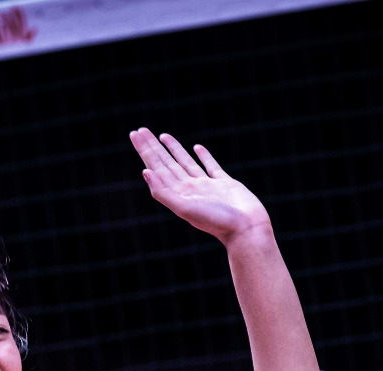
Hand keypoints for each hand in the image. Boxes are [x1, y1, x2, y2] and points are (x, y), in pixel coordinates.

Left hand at [129, 128, 270, 245]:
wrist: (246, 229)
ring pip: (185, 162)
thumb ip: (164, 192)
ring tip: (163, 136)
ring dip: (174, 149)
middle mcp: (190, 189)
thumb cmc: (216, 221)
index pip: (157, 167)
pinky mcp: (224, 184)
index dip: (146, 150)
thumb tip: (145, 172)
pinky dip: (203, 156)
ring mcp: (206, 186)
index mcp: (178, 193)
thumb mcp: (185, 208)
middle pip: (166, 163)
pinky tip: (197, 148)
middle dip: (153, 146)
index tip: (135, 134)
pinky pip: (211, 166)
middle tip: (141, 130)